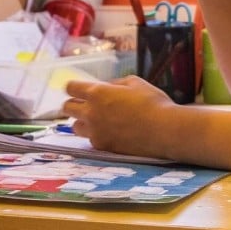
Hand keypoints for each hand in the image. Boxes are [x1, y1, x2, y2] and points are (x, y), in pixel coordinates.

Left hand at [62, 76, 177, 157]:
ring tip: (97, 120)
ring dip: (82, 121)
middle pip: (66, 107)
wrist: (164, 130)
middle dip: (74, 104)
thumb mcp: (135, 83)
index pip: (71, 88)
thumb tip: (107, 87)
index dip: (74, 87)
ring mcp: (95, 132)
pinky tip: (111, 132)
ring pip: (75, 126)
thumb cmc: (152, 102)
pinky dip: (96, 135)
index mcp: (98, 93)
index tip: (80, 89)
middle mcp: (91, 112)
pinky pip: (90, 139)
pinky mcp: (102, 146)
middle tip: (87, 104)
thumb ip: (115, 84)